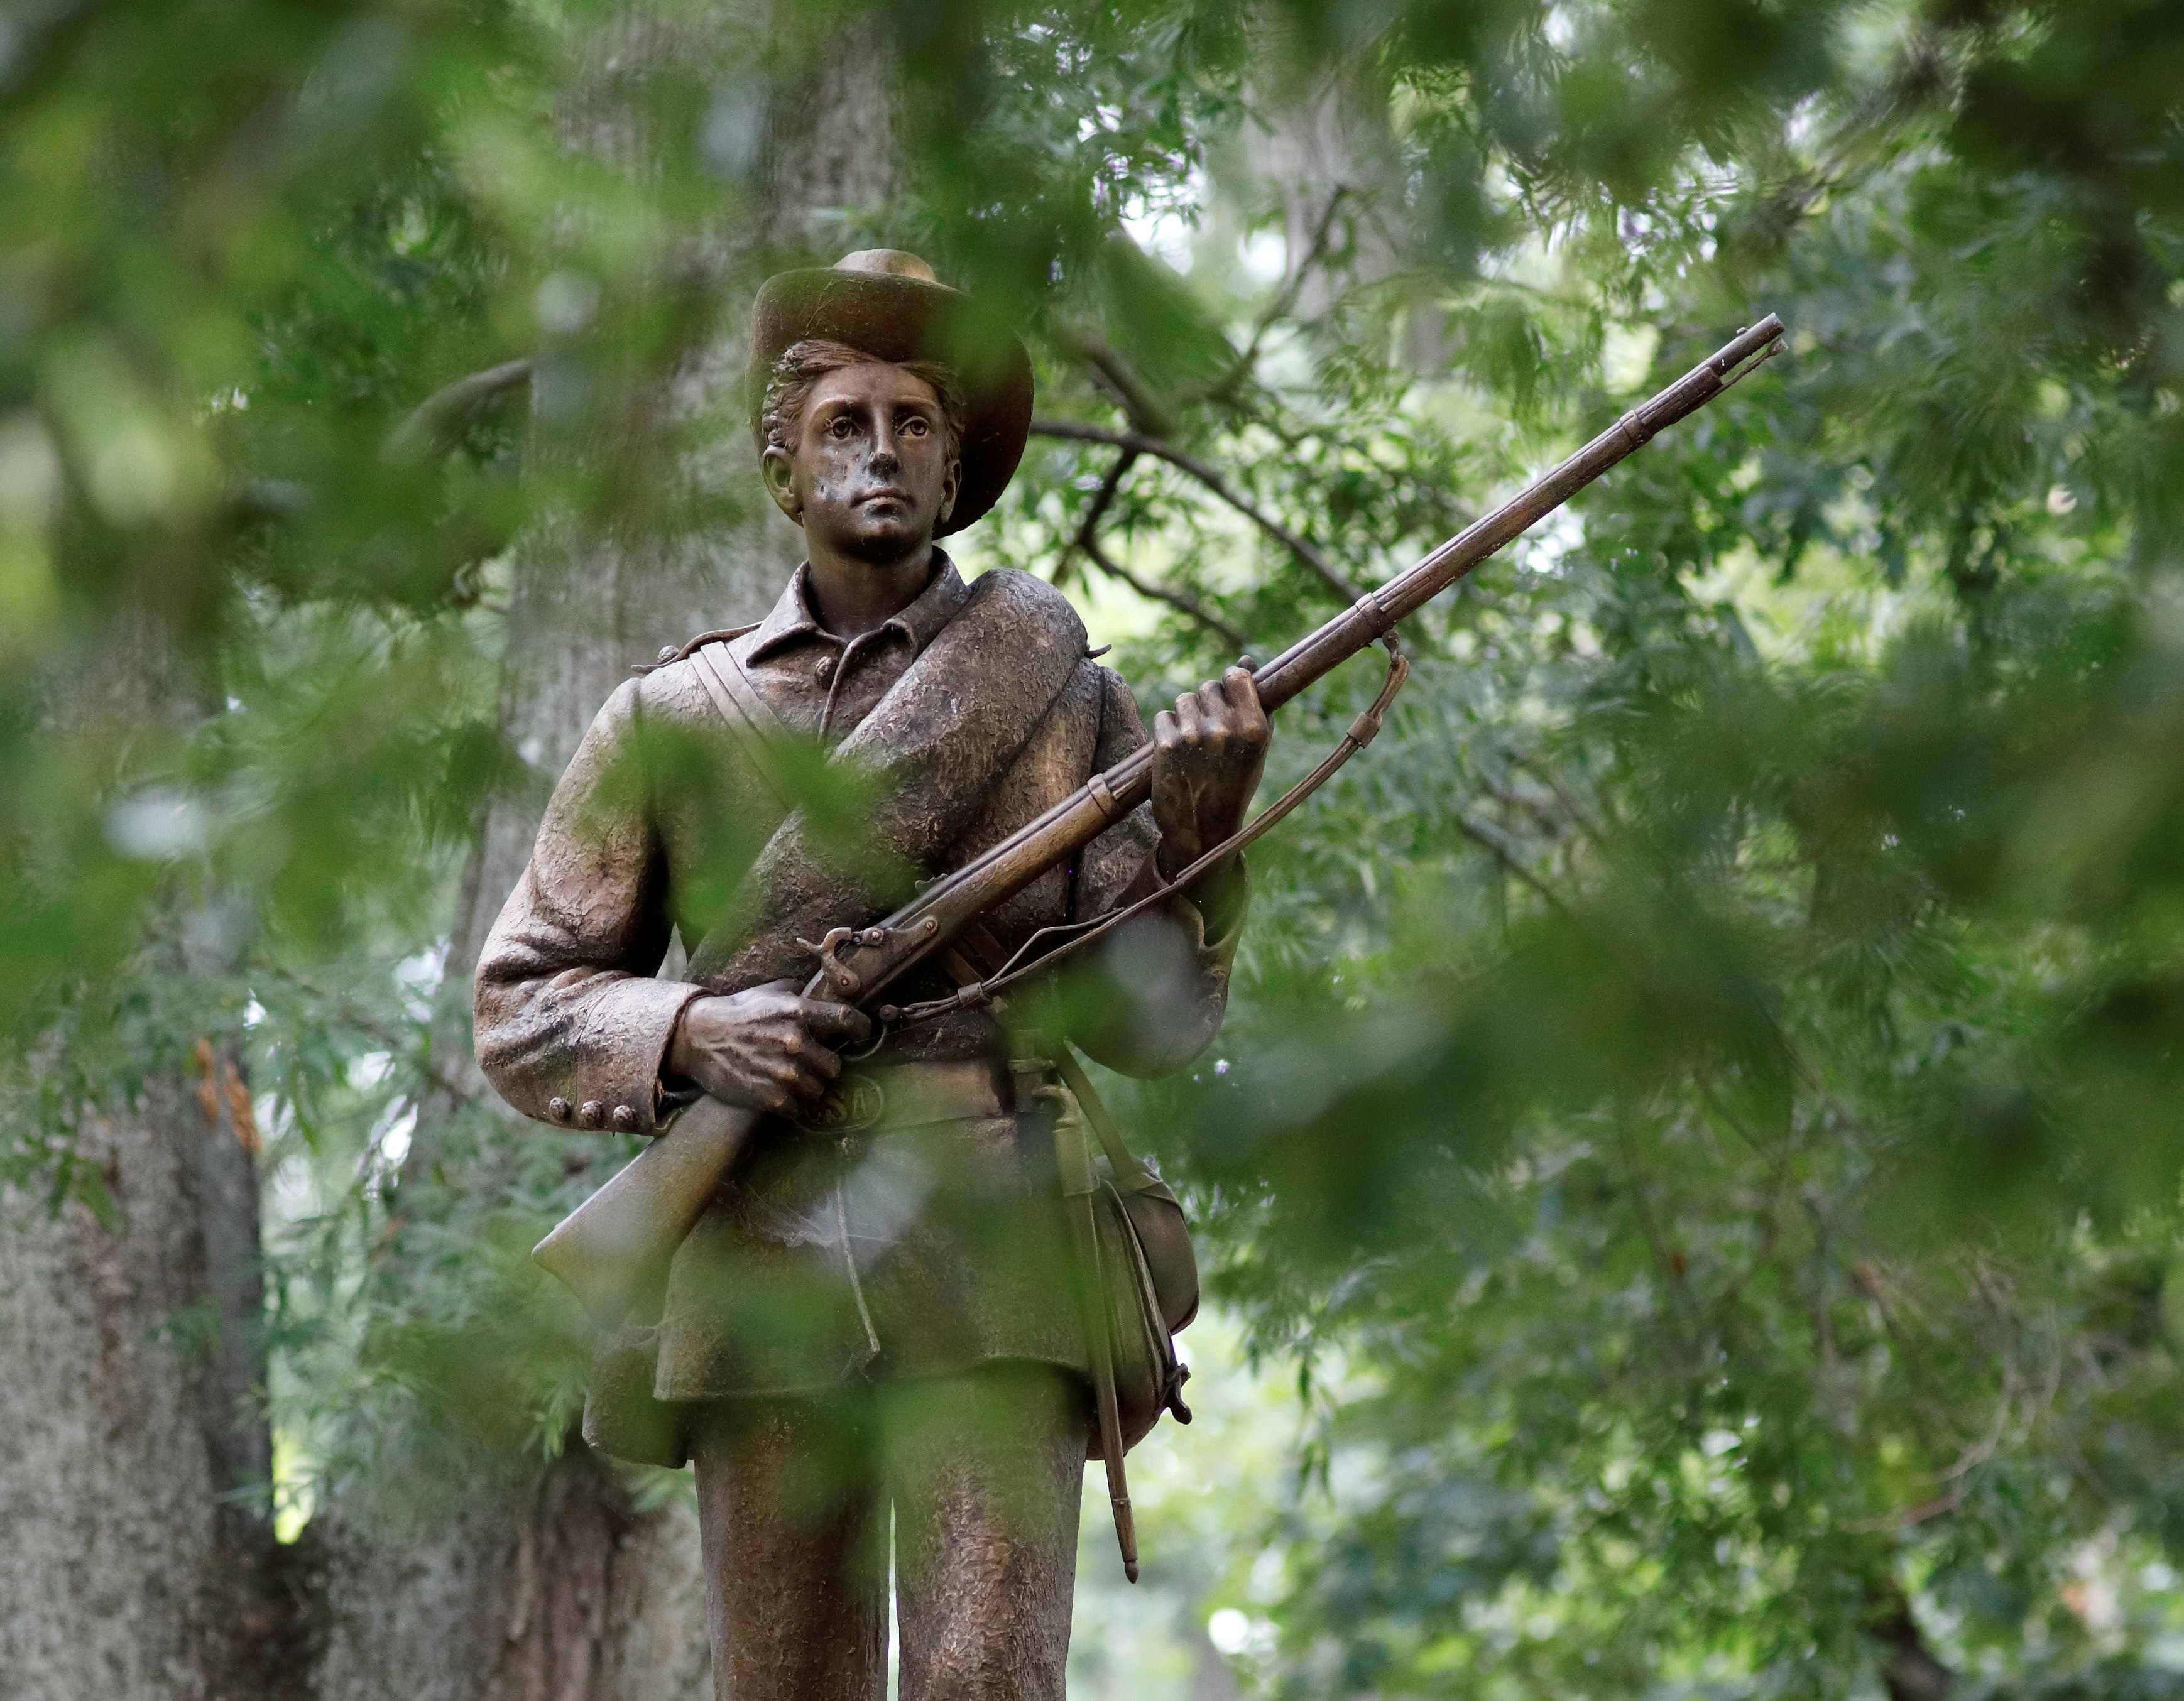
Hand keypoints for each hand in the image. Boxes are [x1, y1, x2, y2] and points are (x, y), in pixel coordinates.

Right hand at [666, 980, 872, 1116]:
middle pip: (835, 1066)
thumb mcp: (771, 992)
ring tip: (792, 1079)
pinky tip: (782, 1094)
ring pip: (819, 1089)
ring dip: (810, 1087)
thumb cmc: (738, 1012)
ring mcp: (783, 1072)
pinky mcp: (770, 1097)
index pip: (847, 1019)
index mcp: (798, 1012)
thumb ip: (802, 993)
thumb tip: (827, 995)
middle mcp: (795, 1042)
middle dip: (825, 1066)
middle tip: (812, 1064)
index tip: (863, 1036)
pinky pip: (800, 1109)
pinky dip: (794, 1105)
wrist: (698, 1038)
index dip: (861, 1029)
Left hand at [1150, 664, 1270, 878]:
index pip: (1235, 676)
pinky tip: (1177, 754)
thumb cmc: (1234, 784)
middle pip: (1207, 688)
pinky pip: (1163, 716)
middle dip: (1207, 705)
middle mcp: (1225, 729)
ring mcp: (1194, 736)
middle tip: (1209, 733)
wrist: (1203, 830)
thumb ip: (1253, 702)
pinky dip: (1167, 731)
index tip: (1227, 697)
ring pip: (1183, 700)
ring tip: (1194, 746)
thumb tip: (1246, 660)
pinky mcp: (1166, 744)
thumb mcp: (1254, 747)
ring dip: (1186, 717)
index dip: (1229, 684)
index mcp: (1254, 728)